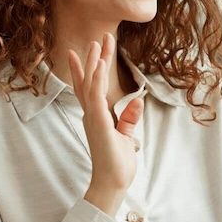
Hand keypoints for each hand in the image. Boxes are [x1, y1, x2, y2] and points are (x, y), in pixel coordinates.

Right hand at [68, 33, 143, 215]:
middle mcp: (91, 115)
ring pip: (90, 84)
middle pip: (89, 81)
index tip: (83, 52)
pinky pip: (96, 96)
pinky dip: (96, 79)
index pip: (89, 88)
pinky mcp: (99, 123)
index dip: (85, 70)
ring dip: (94, 63)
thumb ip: (129, 118)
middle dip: (93, 59)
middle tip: (97, 38)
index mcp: (97, 117)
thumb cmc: (117, 164)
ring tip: (97, 43)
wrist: (111, 184)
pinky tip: (100, 65)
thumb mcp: (126, 137)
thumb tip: (137, 100)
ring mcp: (93, 118)